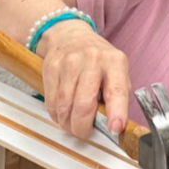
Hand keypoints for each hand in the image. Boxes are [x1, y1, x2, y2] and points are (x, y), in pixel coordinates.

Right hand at [35, 19, 130, 140]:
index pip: (116, 91)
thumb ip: (117, 98)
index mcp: (114, 62)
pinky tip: (63, 111)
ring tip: (73, 123)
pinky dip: (57, 114)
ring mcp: (69, 63)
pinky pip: (51, 103)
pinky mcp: (51, 67)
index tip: (115, 129)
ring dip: (68, 123)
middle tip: (85, 132)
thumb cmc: (98, 61)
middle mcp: (92, 60)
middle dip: (82, 127)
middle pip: (84, 104)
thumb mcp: (116, 72)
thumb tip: (114, 127)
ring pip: (64, 107)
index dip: (116, 112)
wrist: (71, 36)